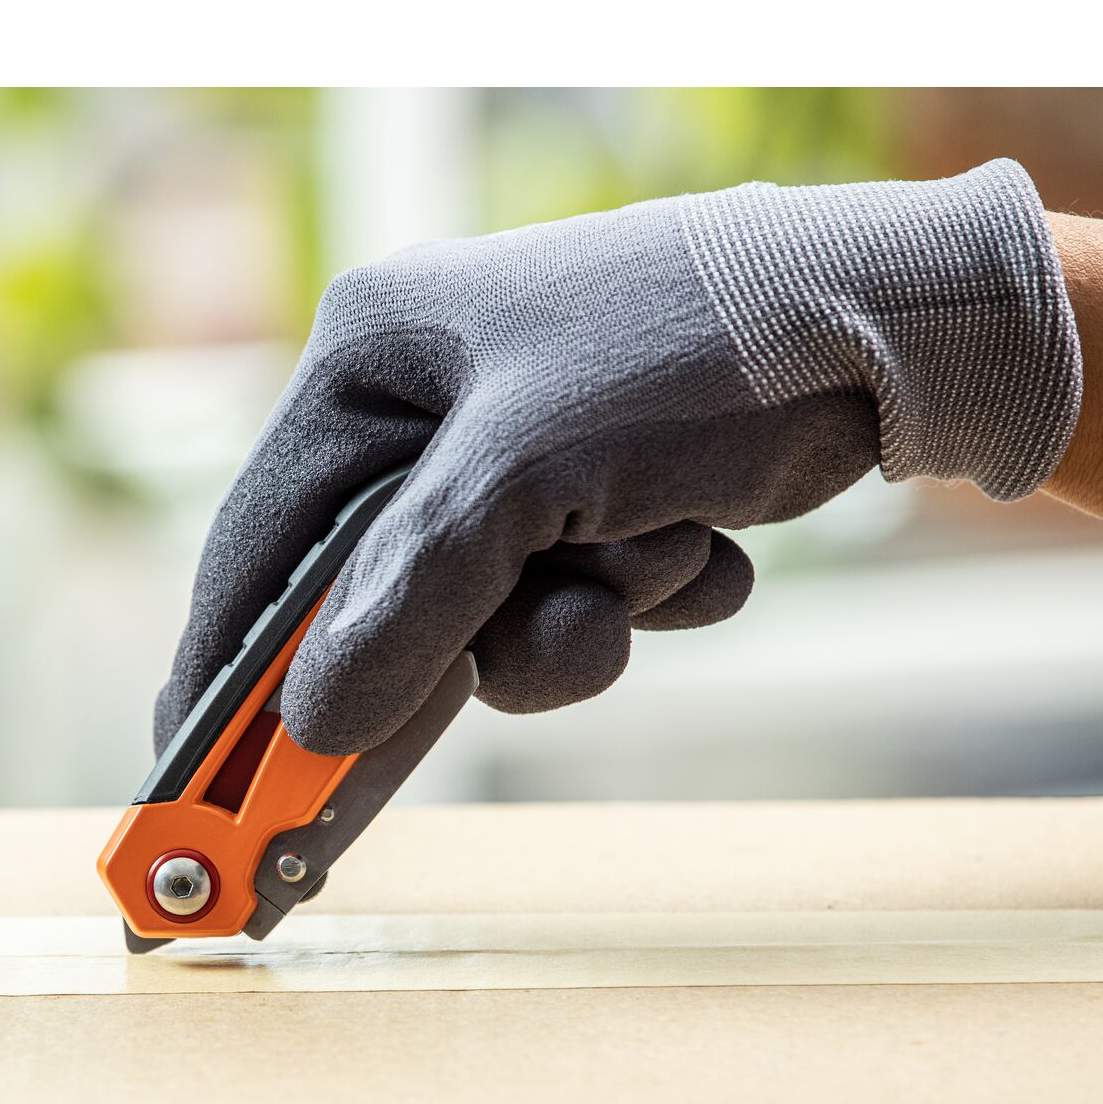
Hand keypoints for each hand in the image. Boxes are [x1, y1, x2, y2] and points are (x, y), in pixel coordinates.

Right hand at [158, 159, 1081, 755]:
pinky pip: (573, 601)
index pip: (260, 544)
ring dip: (574, 626)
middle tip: (423, 756)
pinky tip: (701, 544)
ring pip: (486, 617)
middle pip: (379, 596)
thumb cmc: (697, 350)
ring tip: (652, 568)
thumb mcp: (530, 474)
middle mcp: (430, 398)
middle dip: (452, 657)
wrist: (908, 323)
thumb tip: (312, 725)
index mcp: (372, 356)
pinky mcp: (599, 488)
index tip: (195, 781)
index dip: (227, 671)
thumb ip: (411, 602)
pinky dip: (637, 599)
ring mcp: (518, 448)